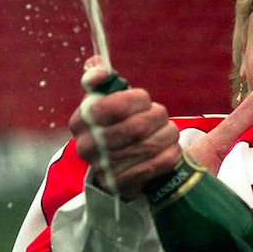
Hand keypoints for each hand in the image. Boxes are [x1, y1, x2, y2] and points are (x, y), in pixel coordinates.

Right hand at [69, 66, 180, 200]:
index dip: (136, 99)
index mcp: (81, 120)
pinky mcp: (122, 186)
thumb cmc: (117, 128)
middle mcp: (87, 145)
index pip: (109, 105)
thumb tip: (96, 66)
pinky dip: (170, 154)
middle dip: (157, 117)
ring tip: (170, 132)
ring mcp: (103, 168)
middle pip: (136, 126)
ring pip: (149, 145)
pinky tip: (171, 149)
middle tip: (162, 116)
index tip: (144, 100)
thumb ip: (101, 80)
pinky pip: (157, 164)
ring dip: (168, 134)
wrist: (118, 171)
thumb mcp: (106, 101)